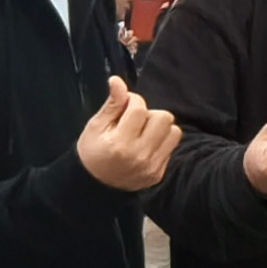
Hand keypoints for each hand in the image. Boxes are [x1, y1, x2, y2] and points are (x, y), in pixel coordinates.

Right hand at [74, 77, 178, 193]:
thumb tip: (118, 81)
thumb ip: (112, 104)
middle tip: (134, 121)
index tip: (125, 106)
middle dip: (149, 114)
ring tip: (142, 133)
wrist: (95, 186)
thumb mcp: (96, 126)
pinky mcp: (158, 174)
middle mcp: (140, 156)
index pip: (139, 108)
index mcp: (121, 143)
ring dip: (160, 128)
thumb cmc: (92, 152)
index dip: (133, 100)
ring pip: (174, 132)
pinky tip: (145, 146)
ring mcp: (152, 167)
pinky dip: (160, 143)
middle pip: (163, 117)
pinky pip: (171, 148)